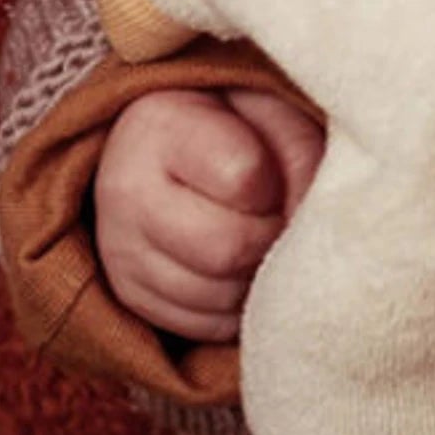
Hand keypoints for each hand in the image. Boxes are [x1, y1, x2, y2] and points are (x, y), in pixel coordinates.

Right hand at [94, 86, 321, 341]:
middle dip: (271, 238)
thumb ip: (298, 152)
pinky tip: (241, 267)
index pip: (244, 177)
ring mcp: (120, 250)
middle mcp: (124, 191)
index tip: (279, 171)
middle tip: (278, 217)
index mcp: (159, 126)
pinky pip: (205, 326)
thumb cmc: (232, 120)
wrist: (169, 145)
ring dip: (258, 276)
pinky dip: (238, 306)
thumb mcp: (270, 109)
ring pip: (219, 298)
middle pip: (228, 250)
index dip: (281, 183)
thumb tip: (314, 222)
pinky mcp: (130, 295)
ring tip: (261, 237)